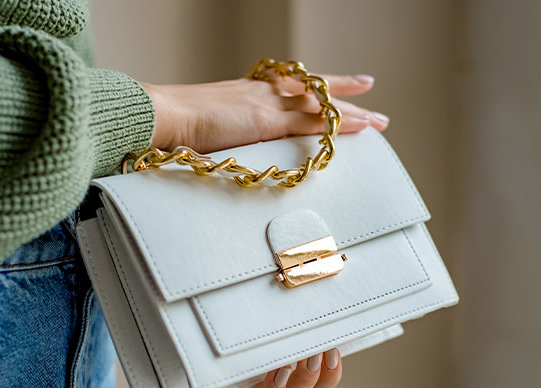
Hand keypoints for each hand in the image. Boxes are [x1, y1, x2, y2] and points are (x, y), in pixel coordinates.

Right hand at [142, 74, 387, 153]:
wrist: (161, 116)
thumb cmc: (169, 125)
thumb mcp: (197, 128)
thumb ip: (214, 134)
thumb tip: (214, 150)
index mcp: (242, 91)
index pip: (285, 84)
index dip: (307, 84)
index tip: (322, 83)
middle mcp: (260, 91)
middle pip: (310, 88)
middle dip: (340, 90)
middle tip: (367, 87)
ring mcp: (266, 104)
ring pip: (320, 105)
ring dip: (353, 112)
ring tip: (380, 119)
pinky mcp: (269, 120)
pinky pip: (314, 121)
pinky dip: (342, 123)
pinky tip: (365, 126)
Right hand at [197, 348, 341, 387]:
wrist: (260, 310)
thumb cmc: (237, 334)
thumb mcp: (222, 360)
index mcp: (251, 386)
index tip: (280, 368)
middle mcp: (276, 386)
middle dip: (302, 379)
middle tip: (307, 357)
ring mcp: (297, 378)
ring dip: (321, 375)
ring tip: (323, 351)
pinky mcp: (316, 365)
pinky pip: (329, 379)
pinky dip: (333, 370)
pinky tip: (332, 351)